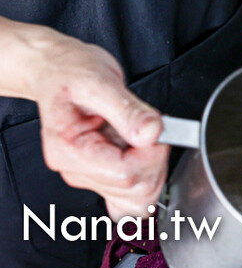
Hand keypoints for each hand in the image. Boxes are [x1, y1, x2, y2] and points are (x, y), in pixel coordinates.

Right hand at [19, 27, 167, 219]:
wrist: (60, 69)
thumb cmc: (72, 71)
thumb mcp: (100, 81)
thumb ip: (128, 110)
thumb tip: (152, 132)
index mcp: (70, 150)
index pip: (125, 174)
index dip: (152, 153)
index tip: (156, 129)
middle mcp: (76, 169)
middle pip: (134, 190)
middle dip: (155, 160)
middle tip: (150, 129)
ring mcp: (89, 174)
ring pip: (137, 198)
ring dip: (153, 167)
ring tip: (142, 136)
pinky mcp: (102, 173)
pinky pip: (129, 198)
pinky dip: (146, 180)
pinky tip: (144, 157)